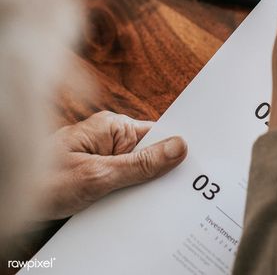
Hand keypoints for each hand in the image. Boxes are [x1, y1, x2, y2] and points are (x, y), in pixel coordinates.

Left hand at [37, 111, 186, 219]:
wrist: (13, 199)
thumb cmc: (47, 182)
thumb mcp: (100, 176)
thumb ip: (140, 164)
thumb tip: (178, 147)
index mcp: (112, 127)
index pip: (156, 133)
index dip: (176, 148)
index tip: (197, 164)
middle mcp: (108, 138)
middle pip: (148, 154)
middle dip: (160, 174)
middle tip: (177, 194)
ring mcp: (102, 157)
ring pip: (136, 173)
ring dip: (142, 189)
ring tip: (152, 206)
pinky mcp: (95, 175)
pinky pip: (122, 184)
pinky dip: (128, 196)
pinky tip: (133, 209)